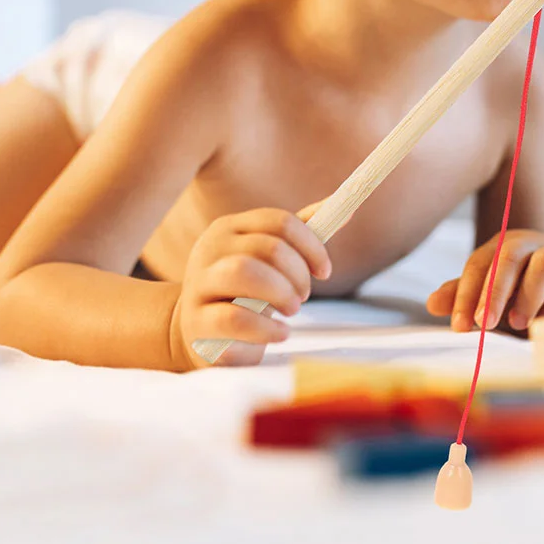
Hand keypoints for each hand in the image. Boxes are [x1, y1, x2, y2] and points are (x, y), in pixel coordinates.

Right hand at [170, 207, 331, 370]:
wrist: (201, 334)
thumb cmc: (244, 292)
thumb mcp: (269, 260)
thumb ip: (303, 234)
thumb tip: (347, 208)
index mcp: (230, 228)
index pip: (279, 221)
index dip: (311, 245)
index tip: (324, 271)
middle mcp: (210, 249)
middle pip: (269, 247)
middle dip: (298, 274)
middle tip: (304, 295)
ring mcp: (199, 283)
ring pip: (244, 272)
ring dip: (281, 292)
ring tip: (292, 310)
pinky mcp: (195, 322)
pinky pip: (234, 318)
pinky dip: (267, 327)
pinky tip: (280, 333)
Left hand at [426, 230, 543, 332]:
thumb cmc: (517, 292)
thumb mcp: (486, 293)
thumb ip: (462, 295)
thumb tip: (432, 303)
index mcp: (501, 247)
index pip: (479, 264)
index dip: (466, 294)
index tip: (458, 325)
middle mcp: (529, 246)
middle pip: (509, 258)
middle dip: (494, 292)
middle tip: (483, 323)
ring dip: (527, 296)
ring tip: (515, 323)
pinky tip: (541, 330)